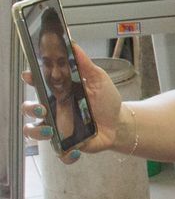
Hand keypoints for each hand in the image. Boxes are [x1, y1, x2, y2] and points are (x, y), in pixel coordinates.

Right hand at [22, 44, 124, 162]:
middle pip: (30, 108)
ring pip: (36, 132)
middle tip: (42, 108)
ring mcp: (59, 127)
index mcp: (60, 91)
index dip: (31, 79)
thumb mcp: (99, 78)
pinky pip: (59, 152)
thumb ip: (85, 64)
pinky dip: (64, 154)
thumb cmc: (106, 100)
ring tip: (50, 131)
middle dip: (30, 108)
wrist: (120, 122)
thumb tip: (73, 44)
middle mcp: (55, 109)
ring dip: (37, 132)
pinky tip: (74, 151)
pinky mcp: (67, 144)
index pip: (38, 84)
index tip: (31, 75)